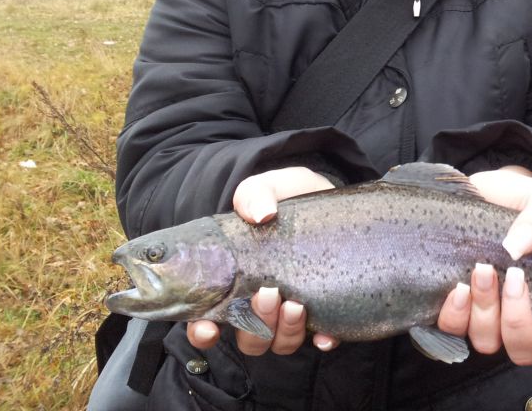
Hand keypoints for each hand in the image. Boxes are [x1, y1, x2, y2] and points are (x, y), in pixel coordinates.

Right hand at [187, 167, 339, 354]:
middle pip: (248, 337)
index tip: (207, 327)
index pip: (208, 319)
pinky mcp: (326, 312)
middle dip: (254, 325)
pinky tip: (325, 334)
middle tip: (269, 293)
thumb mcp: (270, 188)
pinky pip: (322, 341)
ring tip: (295, 304)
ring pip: (279, 343)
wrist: (329, 201)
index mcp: (235, 281)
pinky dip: (322, 341)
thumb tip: (261, 214)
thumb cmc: (289, 199)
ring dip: (284, 332)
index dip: (202, 331)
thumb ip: (255, 195)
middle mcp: (260, 304)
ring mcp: (292, 312)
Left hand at [435, 166, 531, 363]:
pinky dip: (455, 315)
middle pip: (523, 348)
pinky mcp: (453, 310)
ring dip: (485, 311)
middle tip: (513, 276)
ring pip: (487, 341)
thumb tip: (516, 247)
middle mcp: (519, 315)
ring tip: (481, 270)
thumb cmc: (515, 199)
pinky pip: (452, 331)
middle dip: (517, 318)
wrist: (475, 191)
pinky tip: (457, 288)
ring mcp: (484, 317)